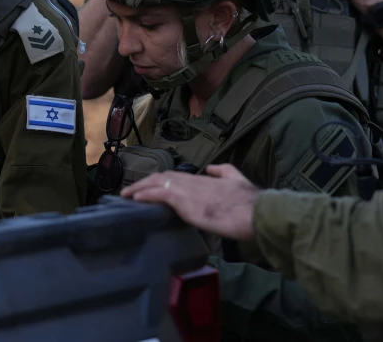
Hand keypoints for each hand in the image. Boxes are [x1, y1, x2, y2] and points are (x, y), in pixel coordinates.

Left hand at [120, 164, 259, 241]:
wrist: (256, 212)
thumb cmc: (250, 203)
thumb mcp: (237, 180)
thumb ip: (222, 172)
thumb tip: (210, 168)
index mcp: (204, 178)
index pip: (176, 176)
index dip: (161, 180)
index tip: (149, 186)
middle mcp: (192, 180)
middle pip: (162, 176)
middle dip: (145, 183)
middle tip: (131, 191)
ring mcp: (186, 189)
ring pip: (156, 183)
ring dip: (139, 188)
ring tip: (125, 195)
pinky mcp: (183, 200)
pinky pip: (157, 193)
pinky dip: (144, 194)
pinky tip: (133, 199)